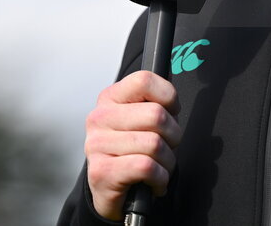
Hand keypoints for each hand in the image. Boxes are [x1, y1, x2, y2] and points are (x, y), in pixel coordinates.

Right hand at [84, 70, 181, 220]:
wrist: (110, 189)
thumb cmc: (132, 151)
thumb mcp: (142, 119)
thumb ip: (155, 101)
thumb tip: (172, 95)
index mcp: (110, 98)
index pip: (144, 81)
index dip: (168, 97)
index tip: (171, 111)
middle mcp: (100, 118)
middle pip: (156, 115)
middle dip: (173, 135)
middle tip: (167, 146)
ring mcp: (97, 145)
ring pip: (154, 144)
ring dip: (167, 161)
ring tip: (159, 166)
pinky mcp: (101, 172)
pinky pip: (146, 167)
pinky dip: (160, 177)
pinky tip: (154, 181)